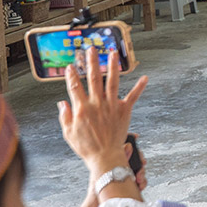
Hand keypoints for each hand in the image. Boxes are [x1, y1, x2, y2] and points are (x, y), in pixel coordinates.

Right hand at [58, 47, 147, 173]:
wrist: (104, 157)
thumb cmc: (86, 147)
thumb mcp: (69, 133)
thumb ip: (64, 116)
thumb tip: (61, 102)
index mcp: (82, 109)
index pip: (74, 87)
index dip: (71, 76)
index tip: (69, 66)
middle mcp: (97, 104)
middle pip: (93, 78)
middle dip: (91, 62)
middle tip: (91, 50)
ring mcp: (111, 105)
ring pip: (112, 81)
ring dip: (112, 66)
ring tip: (112, 54)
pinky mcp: (124, 110)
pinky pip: (133, 96)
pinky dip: (139, 87)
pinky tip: (145, 77)